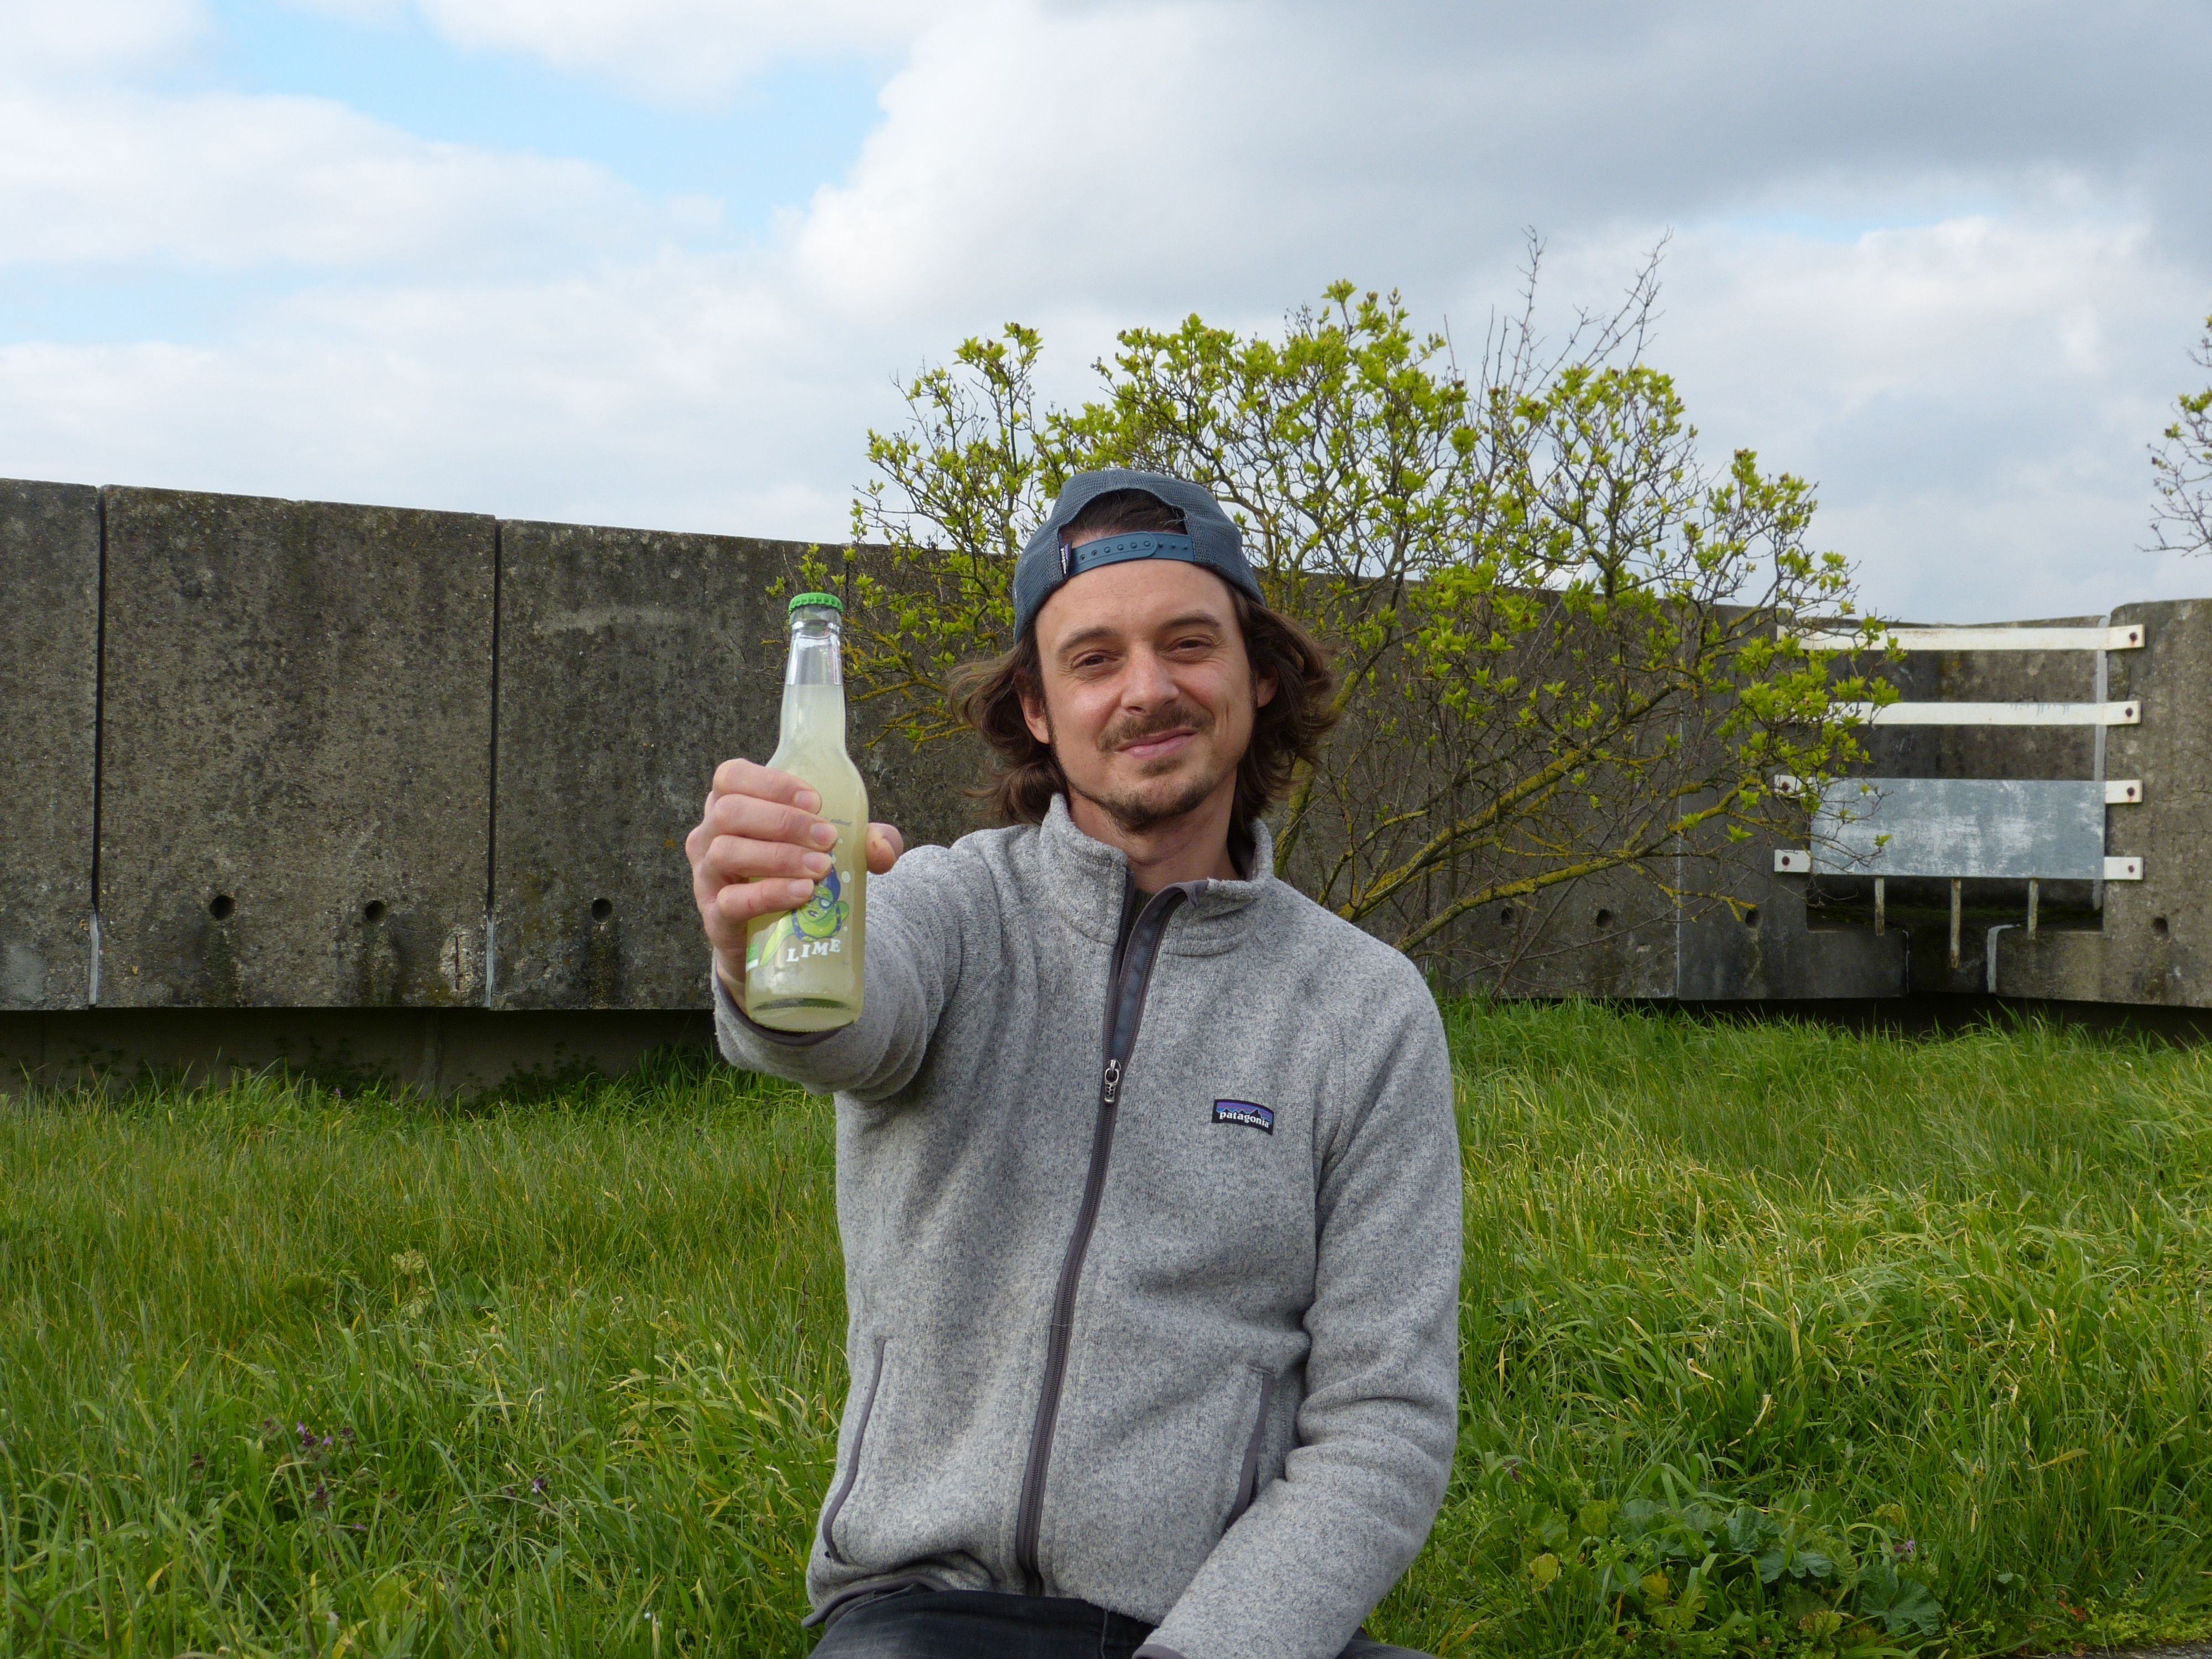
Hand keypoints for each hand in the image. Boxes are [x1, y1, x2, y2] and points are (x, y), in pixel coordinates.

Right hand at [686, 759, 903, 995]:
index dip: (771, 783)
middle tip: (828, 838)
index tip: (816, 801)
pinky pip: (732, 900)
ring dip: (779, 856)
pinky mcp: (715, 916)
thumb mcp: (830, 851)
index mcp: (730, 806)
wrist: (775, 940)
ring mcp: (706, 877)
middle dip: (785, 821)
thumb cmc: (796, 877)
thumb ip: (864, 842)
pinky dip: (770, 894)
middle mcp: (709, 836)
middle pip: (730, 811)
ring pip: (727, 851)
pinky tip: (802, 893)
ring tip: (821, 868)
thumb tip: (883, 848)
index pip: (732, 776)